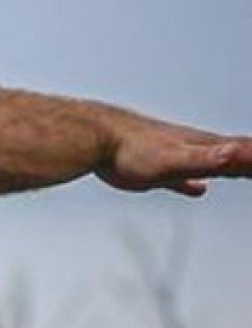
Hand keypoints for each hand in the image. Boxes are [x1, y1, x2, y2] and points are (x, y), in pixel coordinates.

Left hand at [99, 113, 251, 196]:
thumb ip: (210, 159)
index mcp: (205, 148)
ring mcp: (174, 156)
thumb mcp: (175, 160)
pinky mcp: (153, 169)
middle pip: (237, 156)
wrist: (91, 137)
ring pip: (212, 164)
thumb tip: (239, 152)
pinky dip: (194, 184)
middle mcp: (195, 148)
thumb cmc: (131, 150)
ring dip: (235, 169)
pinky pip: (182, 178)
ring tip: (249, 172)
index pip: (247, 155)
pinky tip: (198, 190)